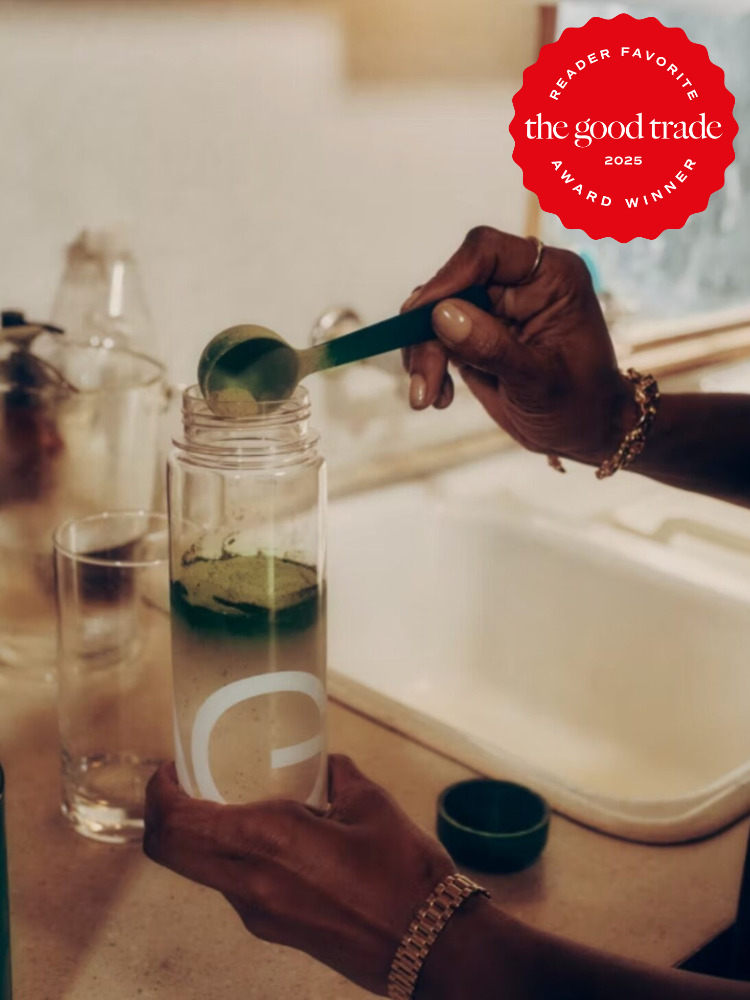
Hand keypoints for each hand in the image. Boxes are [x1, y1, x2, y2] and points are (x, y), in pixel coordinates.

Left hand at [143, 755, 454, 995]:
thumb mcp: (368, 803)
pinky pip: (234, 884)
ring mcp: (258, 914)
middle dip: (168, 812)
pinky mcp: (273, 929)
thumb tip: (323, 763)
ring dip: (204, 833)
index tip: (171, 767)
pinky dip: (235, 854)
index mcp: (267, 841)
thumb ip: (335, 774)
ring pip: (202, 868)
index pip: (176, 823)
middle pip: (171, 850)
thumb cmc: (403, 873)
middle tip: (189, 780)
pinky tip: (274, 834)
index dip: (159, 792)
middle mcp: (249, 883)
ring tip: (237, 799)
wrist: (430, 947)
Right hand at [402, 226, 633, 465]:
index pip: (487, 252)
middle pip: (451, 285)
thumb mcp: (538, 381)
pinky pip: (434, 337)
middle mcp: (519, 283)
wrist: (582, 433)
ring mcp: (494, 307)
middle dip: (427, 332)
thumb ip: (491, 346)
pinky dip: (427, 364)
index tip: (421, 315)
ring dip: (422, 353)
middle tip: (423, 382)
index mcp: (550, 277)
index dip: (449, 278)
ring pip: (434, 312)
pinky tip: (439, 397)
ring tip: (427, 398)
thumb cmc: (578, 405)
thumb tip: (441, 315)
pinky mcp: (475, 333)